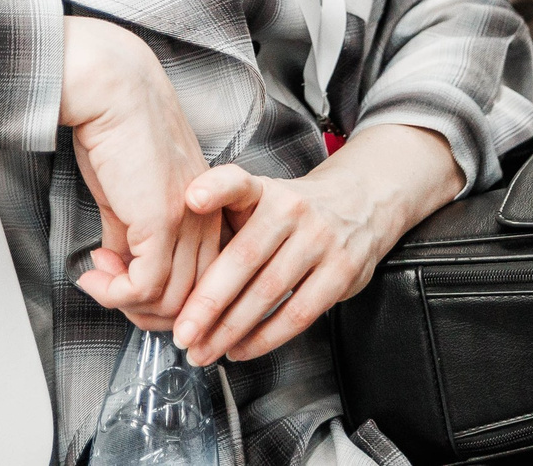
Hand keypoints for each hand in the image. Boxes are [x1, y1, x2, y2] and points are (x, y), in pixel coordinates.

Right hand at [60, 18, 218, 330]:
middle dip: (143, 311)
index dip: (161, 298)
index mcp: (209, 210)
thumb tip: (120, 272)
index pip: (203, 281)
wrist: (114, 91)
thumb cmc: (119, 131)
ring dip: (124, 303)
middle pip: (191, 300)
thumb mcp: (129, 195)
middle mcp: (208, 219)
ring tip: (97, 278)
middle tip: (106, 290)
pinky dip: (114, 294)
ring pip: (170, 301)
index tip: (121, 285)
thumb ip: (132, 237)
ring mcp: (190, 222)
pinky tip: (94, 274)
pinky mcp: (163, 222)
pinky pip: (145, 287)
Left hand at [173, 125, 461, 366]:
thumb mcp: (260, 200)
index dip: (216, 189)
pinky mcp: (341, 271)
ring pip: (268, 293)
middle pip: (244, 259)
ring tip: (204, 351)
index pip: (239, 183)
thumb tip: (173, 271)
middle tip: (182, 334)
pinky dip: (265, 337)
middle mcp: (293, 210)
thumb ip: (223, 223)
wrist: (359, 204)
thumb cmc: (293, 213)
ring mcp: (320, 240)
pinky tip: (241, 348)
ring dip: (231, 329)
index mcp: (264, 190)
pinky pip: (298, 313)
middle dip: (208, 303)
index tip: (192, 199)